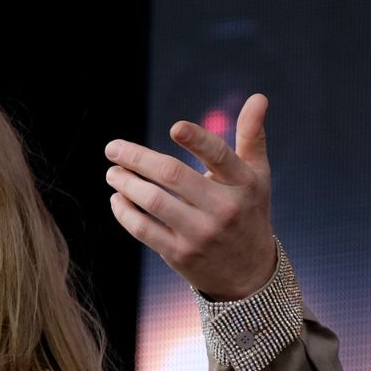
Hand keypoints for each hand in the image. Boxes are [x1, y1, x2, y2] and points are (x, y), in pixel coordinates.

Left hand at [104, 92, 275, 300]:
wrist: (248, 274)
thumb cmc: (248, 212)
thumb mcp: (257, 176)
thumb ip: (252, 136)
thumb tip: (258, 97)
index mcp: (243, 184)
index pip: (220, 156)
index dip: (198, 140)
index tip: (175, 127)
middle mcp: (223, 209)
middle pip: (173, 175)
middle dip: (136, 158)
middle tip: (112, 148)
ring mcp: (200, 234)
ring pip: (153, 202)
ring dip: (126, 183)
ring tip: (112, 172)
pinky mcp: (180, 254)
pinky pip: (144, 229)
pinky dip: (125, 212)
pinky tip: (117, 198)